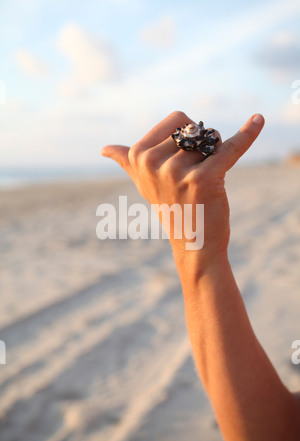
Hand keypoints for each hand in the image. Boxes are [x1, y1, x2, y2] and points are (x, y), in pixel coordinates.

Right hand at [101, 111, 263, 273]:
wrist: (193, 243)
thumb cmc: (171, 207)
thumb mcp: (144, 183)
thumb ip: (127, 161)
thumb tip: (104, 149)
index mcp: (139, 157)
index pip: (177, 119)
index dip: (187, 136)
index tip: (181, 162)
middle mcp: (153, 163)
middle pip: (195, 127)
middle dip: (202, 144)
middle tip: (196, 172)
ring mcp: (177, 172)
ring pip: (212, 140)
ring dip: (216, 156)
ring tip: (205, 182)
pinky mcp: (203, 179)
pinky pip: (230, 149)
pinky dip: (248, 134)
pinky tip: (259, 119)